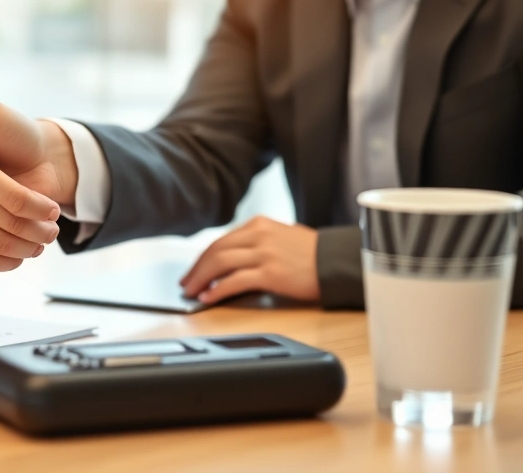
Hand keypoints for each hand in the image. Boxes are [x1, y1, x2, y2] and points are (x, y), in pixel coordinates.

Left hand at [180, 216, 319, 303]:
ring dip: (201, 279)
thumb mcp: (281, 237)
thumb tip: (230, 260)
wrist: (339, 263)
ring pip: (220, 264)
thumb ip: (256, 243)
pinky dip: (217, 290)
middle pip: (215, 251)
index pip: (221, 241)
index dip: (202, 258)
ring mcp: (264, 254)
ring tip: (191, 292)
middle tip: (185, 284)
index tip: (192, 271)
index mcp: (259, 225)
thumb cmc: (314, 254)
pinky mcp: (271, 273)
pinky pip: (235, 281)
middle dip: (196, 269)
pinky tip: (208, 298)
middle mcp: (259, 236)